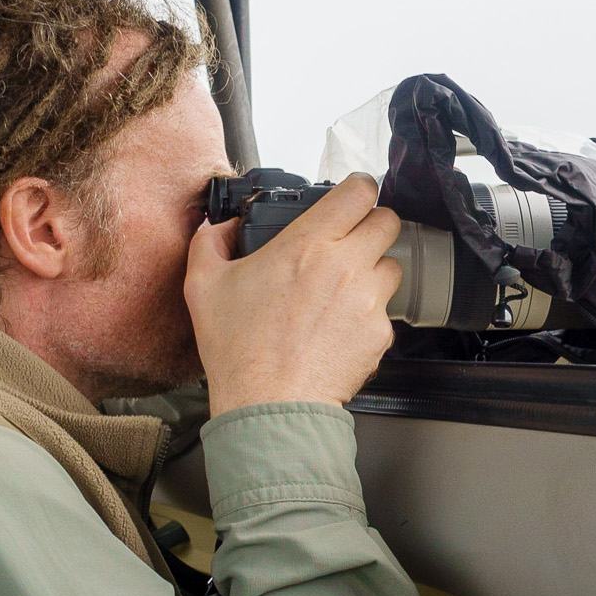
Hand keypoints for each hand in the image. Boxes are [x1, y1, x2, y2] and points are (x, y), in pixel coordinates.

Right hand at [185, 174, 402, 414]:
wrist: (269, 406)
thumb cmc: (239, 350)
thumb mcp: (203, 286)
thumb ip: (210, 242)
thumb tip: (219, 227)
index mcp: (308, 244)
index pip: (359, 192)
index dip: (358, 189)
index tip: (351, 197)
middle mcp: (347, 266)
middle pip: (388, 221)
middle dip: (371, 225)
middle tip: (351, 240)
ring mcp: (368, 301)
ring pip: (392, 266)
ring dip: (373, 270)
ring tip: (343, 289)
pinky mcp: (380, 334)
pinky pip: (386, 310)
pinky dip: (369, 313)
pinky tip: (340, 327)